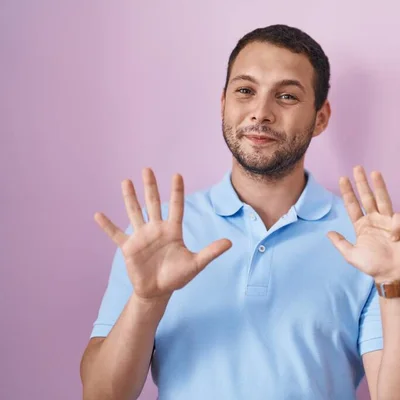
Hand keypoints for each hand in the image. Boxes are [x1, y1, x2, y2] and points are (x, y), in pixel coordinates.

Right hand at [94, 168, 231, 300]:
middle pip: (153, 203)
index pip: (176, 207)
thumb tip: (230, 243)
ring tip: (126, 181)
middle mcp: (156, 229)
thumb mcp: (196, 264)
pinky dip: (107, 226)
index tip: (177, 174)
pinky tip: (98, 214)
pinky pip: (116, 234)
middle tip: (147, 168)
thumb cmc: (178, 277)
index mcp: (173, 231)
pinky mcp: (129, 247)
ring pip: (135, 212)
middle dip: (150, 186)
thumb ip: (211, 252)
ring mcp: (142, 237)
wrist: (158, 291)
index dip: (176, 192)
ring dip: (130, 197)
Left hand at [327, 166, 399, 282]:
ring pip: (383, 199)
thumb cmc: (373, 266)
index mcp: (362, 226)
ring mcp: (388, 222)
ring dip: (379, 186)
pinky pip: (398, 217)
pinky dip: (396, 225)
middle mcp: (375, 220)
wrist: (393, 275)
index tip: (343, 179)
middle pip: (367, 197)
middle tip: (357, 168)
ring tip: (374, 173)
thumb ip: (340, 243)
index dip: (348, 193)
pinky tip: (395, 237)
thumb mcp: (352, 256)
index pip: (353, 206)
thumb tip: (328, 233)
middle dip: (362, 183)